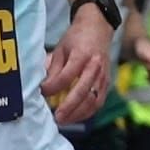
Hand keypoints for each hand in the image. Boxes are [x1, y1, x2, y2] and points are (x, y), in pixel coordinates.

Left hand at [43, 7, 112, 125]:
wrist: (98, 28)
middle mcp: (95, 66)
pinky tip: (75, 117)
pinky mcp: (107, 83)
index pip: (66, 76)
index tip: (42, 93)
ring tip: (64, 120)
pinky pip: (98, 102)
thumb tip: (43, 89)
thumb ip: (53, 69)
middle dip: (68, 107)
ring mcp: (103, 76)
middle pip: (83, 91)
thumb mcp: (60, 49)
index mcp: (82, 55)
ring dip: (78, 114)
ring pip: (93, 100)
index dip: (53, 87)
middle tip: (56, 117)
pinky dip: (87, 112)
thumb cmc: (77, 38)